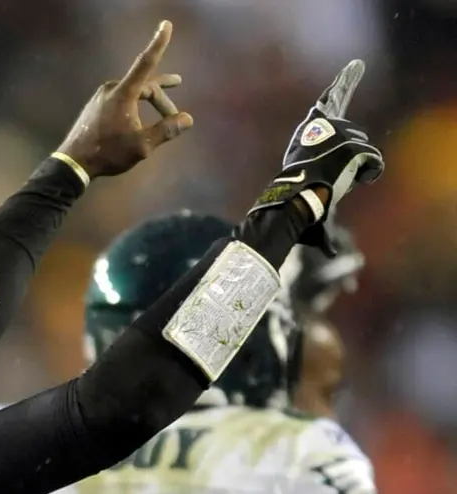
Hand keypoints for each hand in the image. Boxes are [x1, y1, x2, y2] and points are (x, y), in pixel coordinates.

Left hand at [55, 20, 193, 179]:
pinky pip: (121, 100)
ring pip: (133, 94)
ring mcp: (101, 97)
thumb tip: (188, 119)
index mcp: (123, 93)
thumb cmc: (109, 152)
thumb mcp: (142, 145)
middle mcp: (111, 89)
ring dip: (149, 103)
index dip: (158, 44)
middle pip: (144, 86)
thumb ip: (166, 130)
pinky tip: (137, 122)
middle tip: (174, 116)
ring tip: (163, 115)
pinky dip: (135, 107)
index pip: (146, 63)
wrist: (74, 162)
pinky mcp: (95, 106)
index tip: (166, 25)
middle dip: (162, 99)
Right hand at [248, 59, 384, 255]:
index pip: (328, 103)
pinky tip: (353, 182)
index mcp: (307, 135)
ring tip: (337, 184)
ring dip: (357, 171)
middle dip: (353, 160)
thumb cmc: (295, 211)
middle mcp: (320, 129)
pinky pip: (373, 162)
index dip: (343, 84)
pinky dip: (368, 175)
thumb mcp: (306, 204)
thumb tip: (335, 253)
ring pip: (364, 153)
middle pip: (356, 139)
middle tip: (335, 180)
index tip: (355, 67)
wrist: (292, 205)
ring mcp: (335, 136)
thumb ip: (323, 219)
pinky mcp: (349, 144)